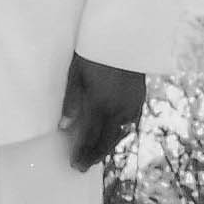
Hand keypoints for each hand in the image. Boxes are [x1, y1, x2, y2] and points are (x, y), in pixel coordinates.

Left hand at [59, 55, 144, 171]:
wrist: (124, 36)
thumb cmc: (94, 51)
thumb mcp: (77, 74)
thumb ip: (71, 102)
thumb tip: (64, 127)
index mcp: (101, 103)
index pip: (91, 137)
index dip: (83, 153)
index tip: (75, 165)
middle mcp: (119, 109)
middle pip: (107, 141)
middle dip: (94, 156)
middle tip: (83, 167)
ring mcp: (132, 105)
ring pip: (119, 134)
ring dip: (107, 146)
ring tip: (95, 154)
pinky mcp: (139, 99)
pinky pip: (129, 123)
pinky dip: (119, 133)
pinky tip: (112, 135)